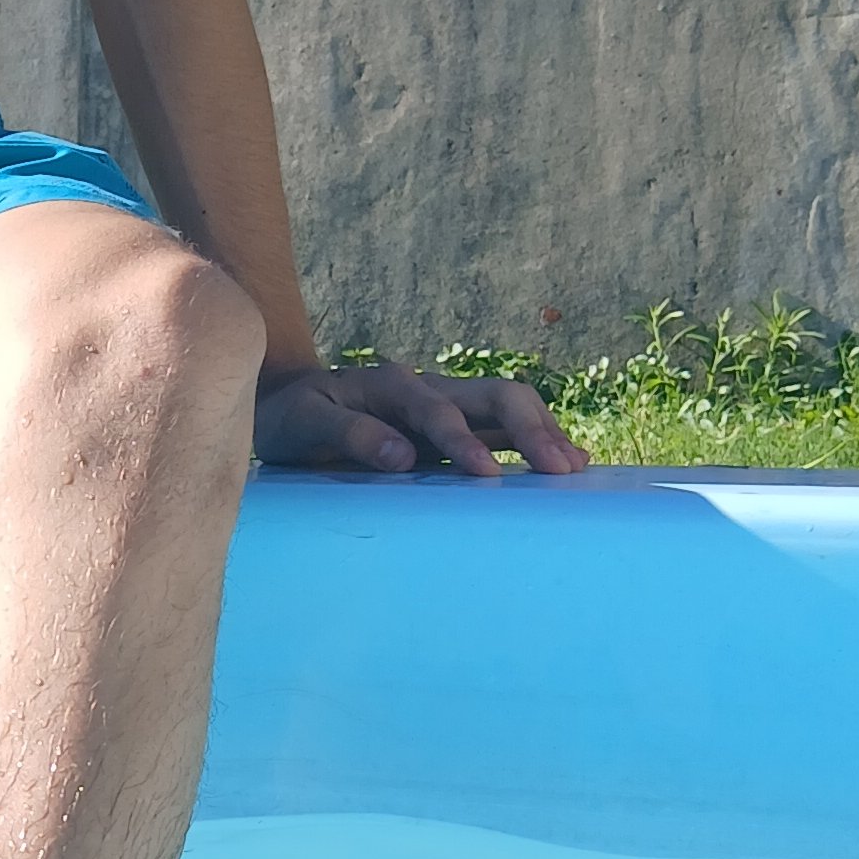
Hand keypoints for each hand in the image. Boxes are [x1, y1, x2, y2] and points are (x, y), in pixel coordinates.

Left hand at [252, 359, 587, 479]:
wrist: (284, 406)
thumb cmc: (290, 417)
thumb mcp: (303, 423)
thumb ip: (350, 434)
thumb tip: (403, 458)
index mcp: (390, 385)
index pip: (436, 410)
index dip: (461, 441)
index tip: (487, 474)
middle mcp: (426, 388)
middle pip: (494, 395)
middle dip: (529, 429)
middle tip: (559, 468)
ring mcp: (443, 405)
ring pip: (506, 407)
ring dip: (542, 433)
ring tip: (574, 467)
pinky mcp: (448, 428)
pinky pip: (499, 429)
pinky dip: (532, 442)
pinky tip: (563, 463)